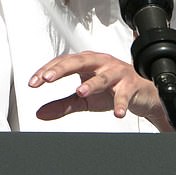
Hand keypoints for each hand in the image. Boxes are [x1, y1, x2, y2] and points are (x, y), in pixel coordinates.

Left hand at [28, 51, 166, 125]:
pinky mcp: (131, 85)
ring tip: (81, 91)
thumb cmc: (113, 89)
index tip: (33, 83)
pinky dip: (121, 103)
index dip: (47, 71)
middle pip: (80, 62)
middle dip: (62, 69)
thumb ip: (63, 104)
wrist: (142, 92)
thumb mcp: (84, 98)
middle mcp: (101, 63)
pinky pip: (125, 94)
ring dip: (92, 83)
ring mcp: (117, 73)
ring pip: (103, 76)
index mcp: (87, 63)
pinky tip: (117, 113)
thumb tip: (40, 113)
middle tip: (47, 78)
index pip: (64, 62)